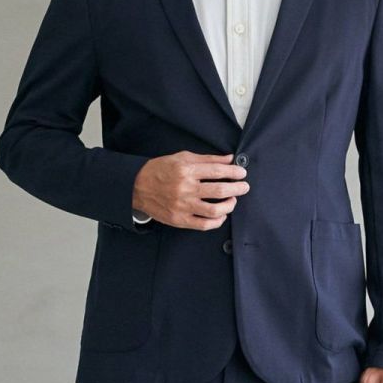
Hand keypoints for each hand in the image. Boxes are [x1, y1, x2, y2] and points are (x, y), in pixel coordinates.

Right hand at [131, 151, 249, 228]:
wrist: (137, 186)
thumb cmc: (161, 170)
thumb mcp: (182, 157)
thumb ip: (207, 159)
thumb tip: (229, 159)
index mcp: (186, 170)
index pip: (217, 171)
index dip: (234, 172)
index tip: (242, 173)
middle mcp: (185, 188)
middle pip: (219, 190)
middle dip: (237, 188)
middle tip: (244, 187)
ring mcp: (183, 206)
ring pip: (215, 210)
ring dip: (229, 205)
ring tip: (232, 200)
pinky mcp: (179, 220)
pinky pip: (204, 225)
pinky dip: (217, 221)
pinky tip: (221, 215)